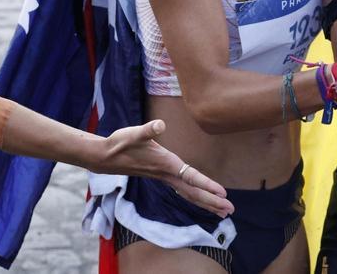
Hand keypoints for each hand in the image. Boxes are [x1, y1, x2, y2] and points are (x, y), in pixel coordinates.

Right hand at [95, 120, 233, 217]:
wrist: (105, 157)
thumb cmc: (120, 143)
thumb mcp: (133, 133)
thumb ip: (147, 129)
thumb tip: (160, 124)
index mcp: (165, 164)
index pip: (191, 177)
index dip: (207, 185)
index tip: (223, 193)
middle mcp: (167, 174)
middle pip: (193, 192)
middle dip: (212, 201)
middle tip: (231, 210)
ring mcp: (164, 178)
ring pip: (189, 194)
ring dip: (207, 203)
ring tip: (224, 212)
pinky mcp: (162, 176)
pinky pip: (183, 190)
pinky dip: (196, 197)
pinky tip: (203, 200)